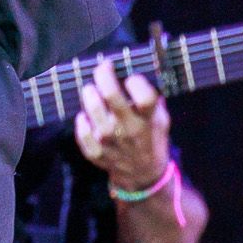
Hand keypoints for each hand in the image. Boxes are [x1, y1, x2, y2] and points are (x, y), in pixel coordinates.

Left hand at [73, 72, 173, 196]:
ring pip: (92, 108)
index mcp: (147, 121)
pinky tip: (86, 116)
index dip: (136, 82)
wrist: (142, 174)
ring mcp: (109, 142)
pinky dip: (82, 120)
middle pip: (111, 95)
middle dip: (104, 75)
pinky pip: (81, 131)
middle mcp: (128, 130)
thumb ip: (153, 100)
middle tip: (103, 68)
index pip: (144, 97)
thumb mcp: (160, 120)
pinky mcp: (95, 152)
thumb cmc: (150, 139)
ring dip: (90, 93)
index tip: (131, 78)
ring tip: (92, 90)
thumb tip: (138, 72)